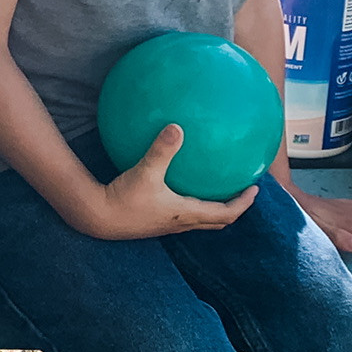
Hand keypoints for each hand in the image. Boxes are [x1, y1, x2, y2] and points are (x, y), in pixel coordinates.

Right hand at [80, 125, 258, 239]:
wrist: (96, 218)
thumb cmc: (122, 199)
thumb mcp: (144, 172)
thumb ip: (162, 150)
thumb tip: (177, 127)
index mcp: (186, 213)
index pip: (225, 214)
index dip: (243, 203)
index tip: (255, 189)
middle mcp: (180, 222)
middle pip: (216, 221)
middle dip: (233, 208)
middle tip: (242, 192)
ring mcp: (167, 224)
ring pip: (200, 220)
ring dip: (214, 209)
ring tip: (218, 190)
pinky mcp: (154, 222)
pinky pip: (182, 214)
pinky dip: (192, 204)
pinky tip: (179, 186)